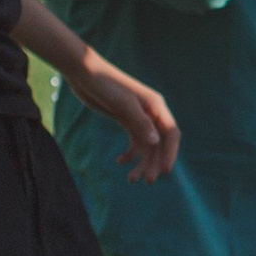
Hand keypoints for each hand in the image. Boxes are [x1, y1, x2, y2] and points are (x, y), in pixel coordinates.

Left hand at [69, 57, 181, 184]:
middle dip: (154, 163)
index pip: (170, 133)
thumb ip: (140, 123)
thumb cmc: (106, 85)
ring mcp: (139, 118)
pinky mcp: (126, 120)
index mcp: (156, 106)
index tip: (165, 171)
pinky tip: (119, 162)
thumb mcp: (123, 104)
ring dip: (141, 163)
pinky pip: (134, 142)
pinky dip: (129, 154)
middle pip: (159, 143)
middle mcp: (151, 113)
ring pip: (146, 146)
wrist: (85, 74)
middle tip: (146, 181)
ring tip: (131, 179)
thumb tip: (156, 143)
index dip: (171, 153)